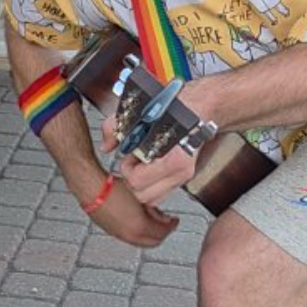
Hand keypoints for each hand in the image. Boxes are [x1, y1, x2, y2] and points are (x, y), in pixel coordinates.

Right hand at [87, 174, 178, 247]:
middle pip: (152, 241)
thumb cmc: (112, 189)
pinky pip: (128, 235)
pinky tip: (134, 216)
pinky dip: (136, 229)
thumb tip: (159, 214)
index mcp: (138, 228)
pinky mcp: (110, 230)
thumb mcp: (140, 197)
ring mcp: (118, 234)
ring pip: (140, 239)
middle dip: (161, 231)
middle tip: (165, 221)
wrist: (92, 188)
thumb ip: (153, 209)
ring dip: (147, 230)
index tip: (173, 221)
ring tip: (148, 215)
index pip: (162, 233)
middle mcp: (128, 235)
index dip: (170, 226)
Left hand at [99, 81, 206, 207]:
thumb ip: (116, 127)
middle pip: (143, 195)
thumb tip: (106, 146)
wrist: (200, 108)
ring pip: (151, 198)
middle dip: (132, 177)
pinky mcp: (182, 178)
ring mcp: (183, 177)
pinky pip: (160, 194)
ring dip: (140, 184)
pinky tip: (148, 168)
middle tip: (133, 160)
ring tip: (141, 164)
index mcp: (175, 158)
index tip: (130, 155)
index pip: (138, 181)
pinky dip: (150, 185)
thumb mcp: (141, 112)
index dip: (127, 168)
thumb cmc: (175, 109)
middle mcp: (182, 172)